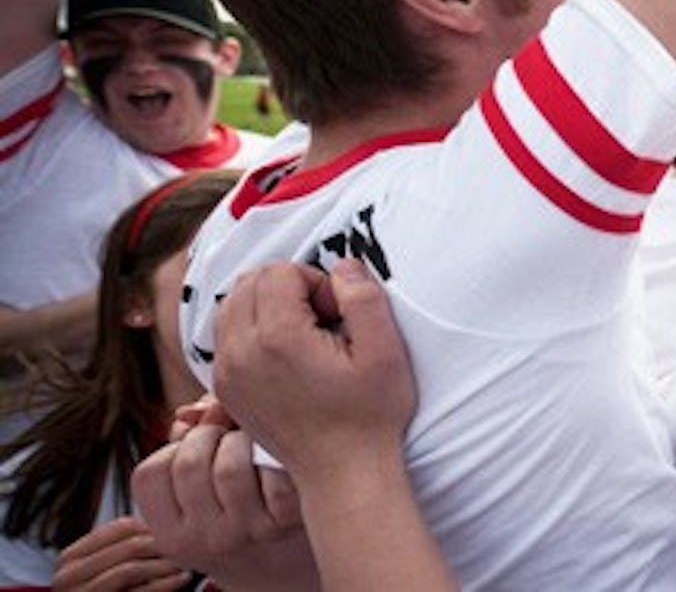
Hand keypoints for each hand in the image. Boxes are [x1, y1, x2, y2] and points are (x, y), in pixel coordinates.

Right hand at [52, 517, 188, 591]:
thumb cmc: (116, 590)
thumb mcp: (110, 565)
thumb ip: (125, 546)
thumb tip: (164, 517)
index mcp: (71, 557)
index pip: (120, 527)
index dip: (153, 528)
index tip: (178, 530)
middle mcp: (67, 575)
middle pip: (129, 547)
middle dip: (164, 545)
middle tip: (192, 545)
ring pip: (131, 569)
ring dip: (165, 565)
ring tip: (186, 562)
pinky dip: (165, 584)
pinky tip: (182, 578)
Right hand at [130, 423, 315, 589]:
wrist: (290, 553)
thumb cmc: (240, 500)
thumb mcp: (202, 484)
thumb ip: (189, 442)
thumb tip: (194, 412)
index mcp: (171, 531)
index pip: (150, 473)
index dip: (176, 445)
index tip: (201, 441)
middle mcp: (201, 539)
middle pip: (190, 463)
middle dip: (212, 433)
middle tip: (230, 432)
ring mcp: (243, 534)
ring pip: (230, 467)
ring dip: (244, 439)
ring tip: (253, 442)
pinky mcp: (283, 522)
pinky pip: (272, 475)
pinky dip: (276, 456)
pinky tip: (279, 459)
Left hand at [213, 260, 413, 481]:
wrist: (343, 473)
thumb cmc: (370, 415)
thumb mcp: (386, 352)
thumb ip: (364, 298)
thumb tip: (343, 266)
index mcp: (277, 338)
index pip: (280, 272)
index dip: (316, 283)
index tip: (337, 316)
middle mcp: (241, 353)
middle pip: (250, 282)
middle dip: (288, 289)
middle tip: (323, 323)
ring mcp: (227, 373)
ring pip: (232, 304)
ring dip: (267, 306)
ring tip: (303, 337)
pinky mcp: (225, 389)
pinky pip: (226, 335)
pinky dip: (252, 330)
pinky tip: (286, 354)